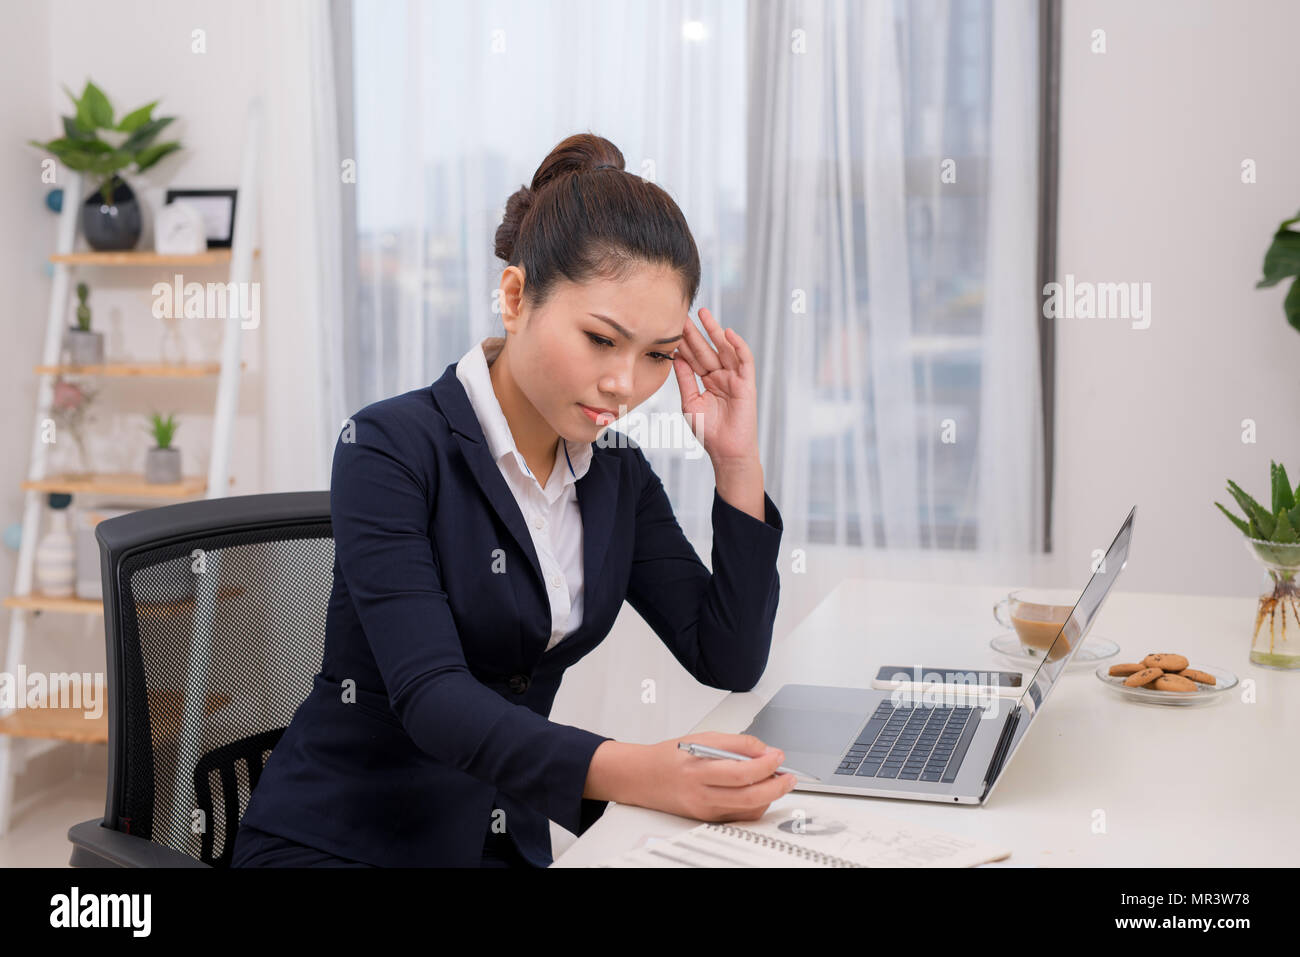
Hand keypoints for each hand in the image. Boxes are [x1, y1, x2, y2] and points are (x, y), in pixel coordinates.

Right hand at [633, 731, 796, 822]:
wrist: (643, 777)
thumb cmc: (670, 756)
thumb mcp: (703, 737)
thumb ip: (736, 743)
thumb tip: (764, 750)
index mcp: (699, 769)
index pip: (742, 771)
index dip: (766, 764)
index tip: (778, 756)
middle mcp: (701, 793)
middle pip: (749, 796)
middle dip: (776, 786)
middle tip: (788, 776)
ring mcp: (705, 810)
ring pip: (748, 810)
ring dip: (769, 797)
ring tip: (776, 781)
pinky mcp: (707, 818)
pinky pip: (740, 816)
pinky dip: (756, 805)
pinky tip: (760, 792)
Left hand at [672, 308, 759, 465]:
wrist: (726, 450)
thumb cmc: (708, 431)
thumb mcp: (690, 402)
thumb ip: (685, 379)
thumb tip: (676, 356)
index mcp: (706, 380)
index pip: (693, 357)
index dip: (684, 342)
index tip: (671, 327)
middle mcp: (720, 376)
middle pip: (706, 349)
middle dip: (695, 332)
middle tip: (683, 314)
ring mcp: (734, 378)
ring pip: (724, 350)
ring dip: (715, 331)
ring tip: (704, 314)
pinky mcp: (746, 383)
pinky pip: (744, 360)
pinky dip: (738, 346)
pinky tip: (727, 333)